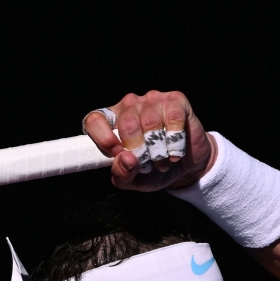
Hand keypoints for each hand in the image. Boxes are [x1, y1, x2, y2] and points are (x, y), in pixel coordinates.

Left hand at [84, 91, 215, 190]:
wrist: (185, 166)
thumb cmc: (153, 170)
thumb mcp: (133, 179)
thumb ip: (122, 174)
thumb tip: (125, 159)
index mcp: (111, 122)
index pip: (94, 120)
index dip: (103, 138)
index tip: (117, 153)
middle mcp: (128, 106)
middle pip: (127, 125)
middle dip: (139, 151)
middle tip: (148, 164)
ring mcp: (151, 100)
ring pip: (151, 123)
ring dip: (159, 150)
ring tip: (163, 161)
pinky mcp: (175, 100)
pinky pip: (173, 119)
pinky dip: (175, 141)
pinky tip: (175, 150)